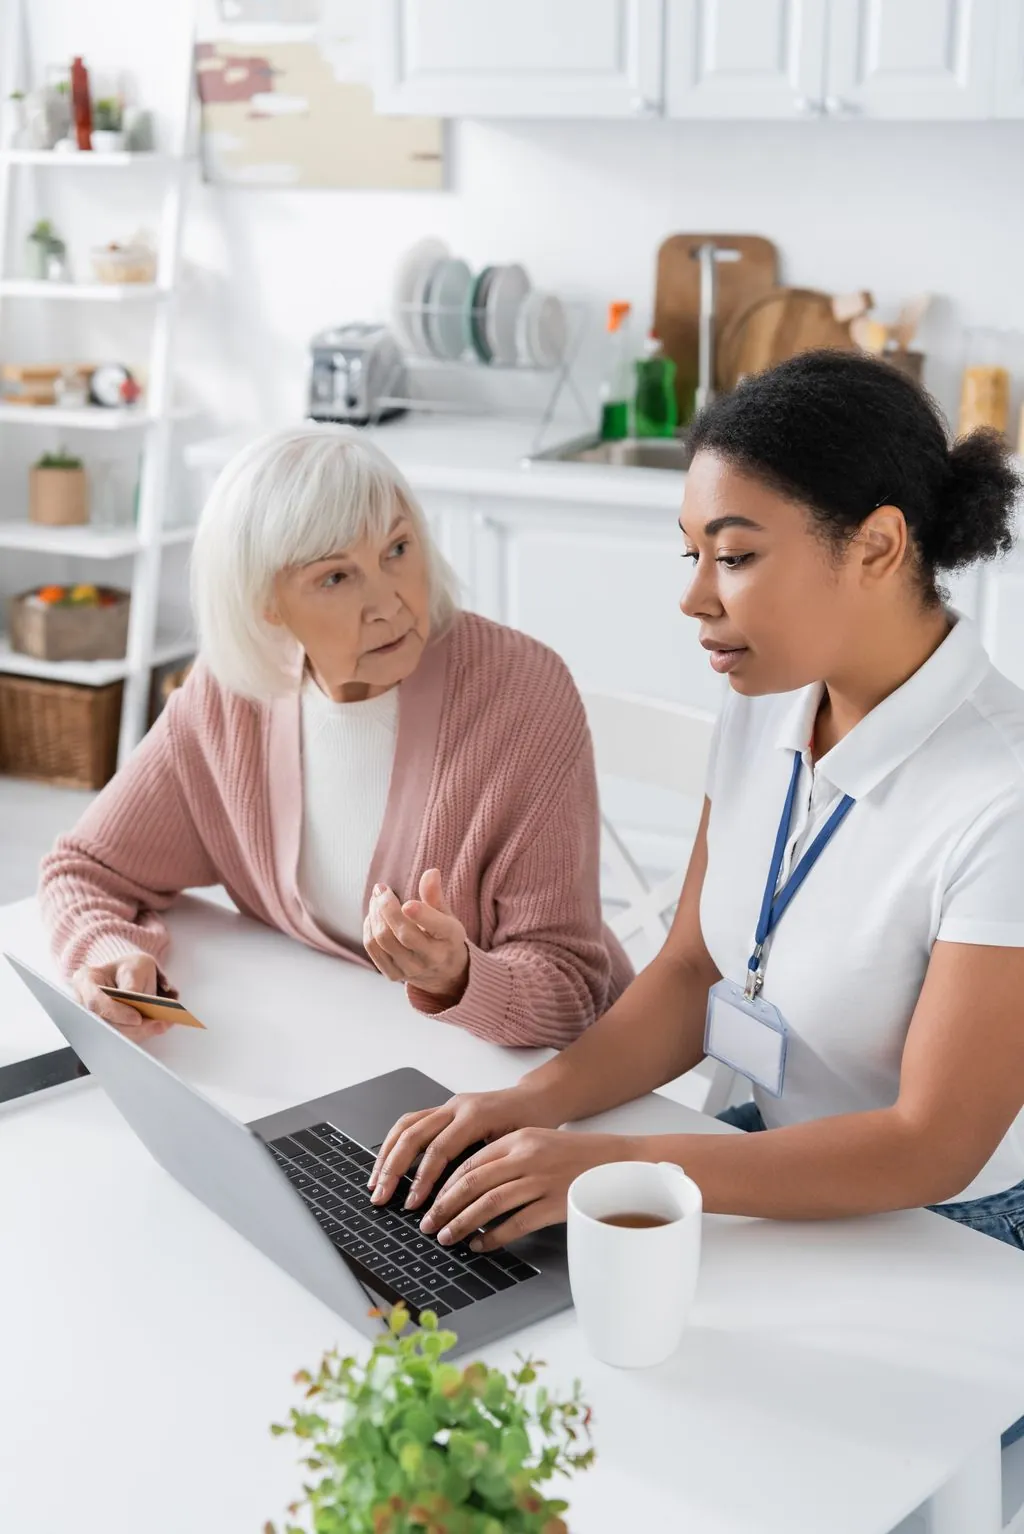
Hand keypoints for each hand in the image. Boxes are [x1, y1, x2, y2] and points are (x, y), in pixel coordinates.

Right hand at [72, 953, 173, 1042]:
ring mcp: (93, 1018)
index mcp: (86, 980)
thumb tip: (136, 1002)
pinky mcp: (107, 1029)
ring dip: (141, 1033)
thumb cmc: (130, 968)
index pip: (95, 1001)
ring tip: (164, 1025)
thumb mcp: (135, 966)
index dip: (116, 1013)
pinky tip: (159, 1027)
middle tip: (159, 1025)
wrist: (130, 974)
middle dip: (133, 1028)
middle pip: (105, 1023)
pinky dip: (142, 1033)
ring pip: (114, 1034)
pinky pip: (123, 1037)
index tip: (137, 1018)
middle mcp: (84, 1002)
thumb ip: (133, 984)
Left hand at [363, 868, 469, 1006]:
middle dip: (387, 907)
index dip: (422, 916)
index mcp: (450, 938)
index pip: (437, 928)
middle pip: (403, 933)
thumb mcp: (446, 914)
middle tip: (381, 889)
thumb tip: (431, 873)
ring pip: (383, 940)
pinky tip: (373, 916)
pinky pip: (372, 949)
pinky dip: (369, 928)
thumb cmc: (442, 934)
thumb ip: (435, 895)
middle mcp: (431, 958)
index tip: (407, 903)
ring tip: (376, 899)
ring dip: (375, 914)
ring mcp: (411, 969)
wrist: (442, 971)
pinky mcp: (393, 974)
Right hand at [369, 1083, 563, 1210]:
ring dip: (387, 1156)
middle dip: (393, 1169)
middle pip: (413, 1135)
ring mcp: (447, 1107)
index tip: (413, 1204)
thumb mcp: (517, 1148)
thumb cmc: (532, 1124)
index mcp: (475, 1115)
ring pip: (405, 1126)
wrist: (536, 1100)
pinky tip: (387, 1164)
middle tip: (381, 1196)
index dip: (422, 1179)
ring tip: (375, 1183)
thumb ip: (488, 1168)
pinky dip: (394, 1144)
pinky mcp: (443, 1111)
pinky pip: (411, 1124)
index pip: (439, 1149)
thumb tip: (462, 1203)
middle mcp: (456, 1107)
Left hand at [418, 1129, 640, 1251]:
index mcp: (519, 1138)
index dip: (445, 1183)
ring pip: (488, 1204)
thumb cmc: (576, 1156)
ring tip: (447, 1237)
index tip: (430, 1200)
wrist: (619, 1164)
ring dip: (462, 1223)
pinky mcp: (554, 1204)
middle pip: (473, 1183)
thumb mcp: (539, 1142)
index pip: (471, 1161)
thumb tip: (468, 1182)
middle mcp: (527, 1156)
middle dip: (445, 1206)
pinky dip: (492, 1236)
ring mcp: (541, 1180)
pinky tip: (480, 1245)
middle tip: (428, 1224)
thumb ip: (506, 1156)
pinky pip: (514, 1224)